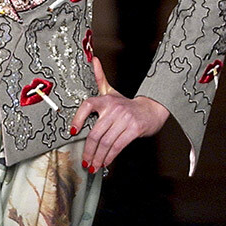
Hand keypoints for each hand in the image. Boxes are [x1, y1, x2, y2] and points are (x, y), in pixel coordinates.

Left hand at [71, 56, 168, 170]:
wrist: (153, 109)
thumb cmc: (128, 104)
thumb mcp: (112, 91)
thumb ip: (100, 78)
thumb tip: (92, 59)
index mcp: (106, 99)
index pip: (87, 106)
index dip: (77, 119)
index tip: (72, 132)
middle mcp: (114, 108)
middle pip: (95, 133)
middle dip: (88, 151)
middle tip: (85, 162)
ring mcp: (124, 119)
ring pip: (106, 142)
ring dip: (98, 157)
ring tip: (94, 166)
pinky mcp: (134, 129)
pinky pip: (118, 146)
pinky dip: (110, 156)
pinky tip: (105, 162)